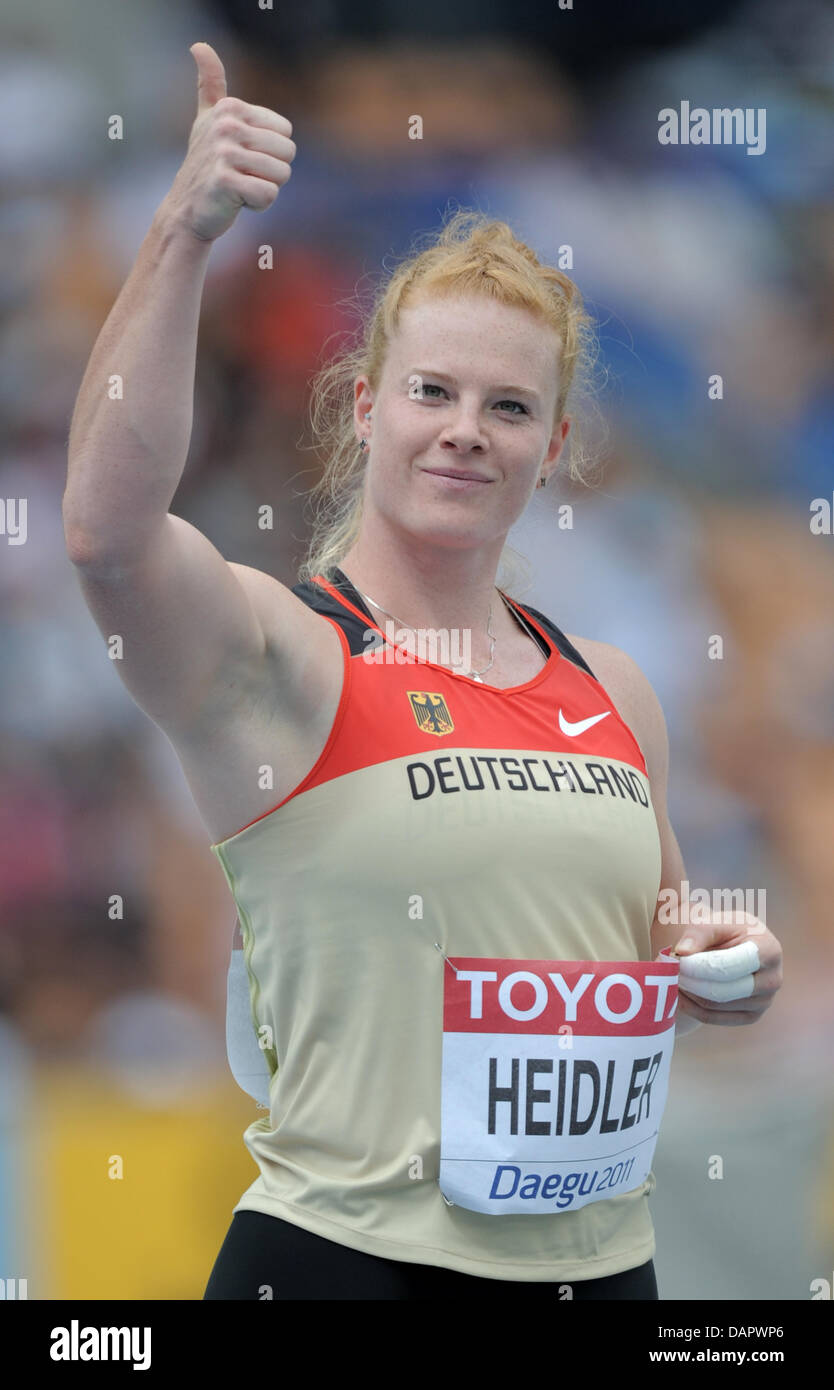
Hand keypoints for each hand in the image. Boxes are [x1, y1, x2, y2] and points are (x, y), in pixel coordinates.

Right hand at [163, 42, 295, 241]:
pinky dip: (258, 205)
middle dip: (271, 172)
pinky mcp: (225, 182)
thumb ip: (210, 85)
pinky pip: (269, 195)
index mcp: (230, 107)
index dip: (270, 152)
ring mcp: (224, 153)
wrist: (186, 210)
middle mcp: (226, 125)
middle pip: (288, 153)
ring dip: (264, 188)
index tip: (242, 157)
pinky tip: (236, 202)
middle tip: (241, 176)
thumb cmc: (206, 166)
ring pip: (282, 175)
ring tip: (238, 188)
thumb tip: (199, 45)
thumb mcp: (208, 120)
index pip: (286, 132)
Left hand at [673, 912, 782, 1025]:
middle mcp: (772, 980)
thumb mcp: (714, 922)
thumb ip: (698, 933)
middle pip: (722, 991)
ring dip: (689, 993)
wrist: (736, 945)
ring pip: (715, 1006)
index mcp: (768, 950)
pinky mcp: (751, 1016)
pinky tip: (680, 992)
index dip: (697, 966)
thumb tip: (682, 951)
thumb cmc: (726, 931)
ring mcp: (764, 1002)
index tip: (676, 960)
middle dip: (691, 981)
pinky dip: (692, 1007)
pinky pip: (714, 1018)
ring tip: (675, 976)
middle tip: (670, 970)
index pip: (726, 966)